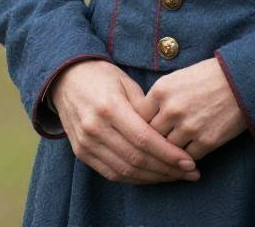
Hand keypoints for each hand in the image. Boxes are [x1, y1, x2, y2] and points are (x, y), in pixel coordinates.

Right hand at [49, 60, 200, 184]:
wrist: (65, 79)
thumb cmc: (101, 75)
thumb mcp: (126, 82)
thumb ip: (145, 107)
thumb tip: (167, 131)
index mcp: (110, 107)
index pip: (144, 139)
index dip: (168, 154)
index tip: (189, 161)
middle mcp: (96, 128)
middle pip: (136, 159)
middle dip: (166, 169)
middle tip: (189, 173)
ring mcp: (86, 143)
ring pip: (125, 171)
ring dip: (153, 177)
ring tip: (175, 176)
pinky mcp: (81, 153)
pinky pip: (111, 173)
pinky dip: (134, 178)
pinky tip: (152, 176)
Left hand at [136, 56, 246, 160]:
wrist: (240, 80)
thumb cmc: (207, 76)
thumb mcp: (177, 78)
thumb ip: (158, 98)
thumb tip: (142, 119)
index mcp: (162, 90)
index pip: (139, 117)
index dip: (141, 124)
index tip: (145, 127)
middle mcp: (172, 109)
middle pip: (151, 135)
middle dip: (154, 139)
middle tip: (157, 142)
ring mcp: (188, 127)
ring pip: (167, 149)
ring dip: (170, 150)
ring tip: (173, 148)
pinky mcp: (206, 141)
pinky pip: (186, 157)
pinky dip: (186, 157)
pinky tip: (187, 152)